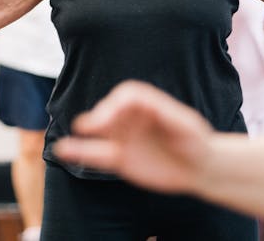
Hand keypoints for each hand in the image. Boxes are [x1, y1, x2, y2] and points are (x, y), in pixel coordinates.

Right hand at [54, 80, 211, 192]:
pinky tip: (63, 151)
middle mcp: (131, 117)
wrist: (199, 168)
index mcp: (147, 103)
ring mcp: (123, 137)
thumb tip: (149, 108)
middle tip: (90, 128)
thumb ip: (167, 115)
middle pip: (110, 110)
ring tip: (67, 142)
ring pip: (99, 132)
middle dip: (99, 117)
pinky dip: (80, 152)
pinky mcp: (119, 158)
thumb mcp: (187, 126)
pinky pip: (97, 154)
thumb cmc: (196, 142)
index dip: (117, 104)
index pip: (127, 95)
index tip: (112, 119)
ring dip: (84, 133)